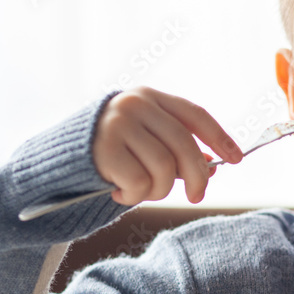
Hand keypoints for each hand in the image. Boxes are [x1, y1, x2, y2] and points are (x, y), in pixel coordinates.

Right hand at [92, 87, 242, 204]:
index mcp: (150, 98)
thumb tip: (213, 166)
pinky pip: (139, 182)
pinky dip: (135, 196)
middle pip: (184, 144)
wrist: (56, 160)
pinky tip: (119, 193)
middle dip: (197, 176)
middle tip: (198, 196)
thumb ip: (174, 148)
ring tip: (142, 191)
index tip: (237, 159)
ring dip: (159, 190)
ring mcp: (118, 125)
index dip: (219, 137)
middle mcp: (135, 105)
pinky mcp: (104, 150)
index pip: (195, 114)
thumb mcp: (144, 140)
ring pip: (163, 167)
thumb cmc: (110, 151)